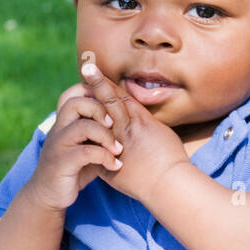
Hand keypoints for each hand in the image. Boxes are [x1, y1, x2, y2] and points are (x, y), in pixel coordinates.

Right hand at [26, 88, 123, 211]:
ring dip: (106, 136)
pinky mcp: (61, 163)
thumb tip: (128, 115)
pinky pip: (85, 152)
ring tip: (119, 149)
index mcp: (64, 121)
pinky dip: (105, 157)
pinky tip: (115, 165)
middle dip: (100, 109)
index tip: (111, 101)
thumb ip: (100, 130)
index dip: (92, 89)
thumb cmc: (74, 167)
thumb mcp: (88, 145)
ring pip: (82, 126)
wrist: (49, 195)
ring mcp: (58, 145)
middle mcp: (58, 129)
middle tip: (114, 124)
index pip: (73, 93)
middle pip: (75, 103)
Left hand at [79, 63, 188, 205]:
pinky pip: (96, 144)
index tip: (99, 72)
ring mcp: (118, 141)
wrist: (168, 183)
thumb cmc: (172, 161)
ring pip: (102, 117)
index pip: (123, 97)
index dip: (109, 84)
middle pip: (111, 100)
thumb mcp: (162, 135)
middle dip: (99, 83)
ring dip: (90, 101)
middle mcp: (128, 127)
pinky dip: (88, 130)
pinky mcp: (110, 159)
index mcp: (142, 120)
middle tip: (87, 66)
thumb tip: (143, 121)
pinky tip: (77, 122)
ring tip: (80, 86)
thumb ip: (148, 126)